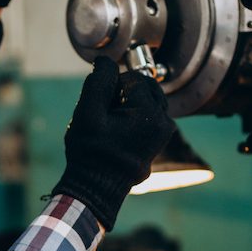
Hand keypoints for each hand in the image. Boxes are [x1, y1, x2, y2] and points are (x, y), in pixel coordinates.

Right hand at [52, 57, 174, 230]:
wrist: (96, 189)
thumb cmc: (90, 153)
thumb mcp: (87, 113)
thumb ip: (99, 82)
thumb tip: (106, 61)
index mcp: (150, 112)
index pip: (131, 79)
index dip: (110, 89)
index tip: (100, 110)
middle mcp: (164, 122)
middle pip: (142, 89)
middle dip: (120, 97)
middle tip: (104, 119)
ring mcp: (163, 134)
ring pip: (144, 103)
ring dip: (125, 108)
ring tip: (109, 128)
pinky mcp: (158, 143)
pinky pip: (146, 118)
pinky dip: (130, 120)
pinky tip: (116, 136)